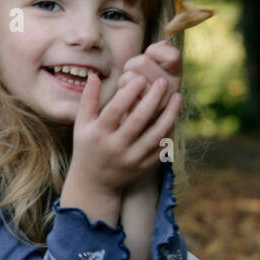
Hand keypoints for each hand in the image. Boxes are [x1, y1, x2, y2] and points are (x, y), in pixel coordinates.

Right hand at [70, 72, 181, 194]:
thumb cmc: (87, 146)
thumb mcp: (82, 125)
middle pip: (138, 120)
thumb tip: (94, 75)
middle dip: (152, 99)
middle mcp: (115, 148)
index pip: (115, 110)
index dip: (128, 93)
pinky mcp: (144, 166)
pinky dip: (170, 131)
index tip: (140, 78)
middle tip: (162, 81)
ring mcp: (131, 158)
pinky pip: (161, 147)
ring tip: (177, 97)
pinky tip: (174, 116)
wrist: (94, 183)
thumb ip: (88, 100)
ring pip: (155, 135)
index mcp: (98, 134)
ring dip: (169, 115)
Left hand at [116, 40, 181, 113]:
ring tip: (130, 86)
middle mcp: (172, 90)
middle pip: (143, 61)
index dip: (156, 50)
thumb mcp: (155, 68)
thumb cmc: (143, 88)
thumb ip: (161, 53)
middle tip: (134, 75)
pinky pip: (126, 88)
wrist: (135, 122)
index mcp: (177, 76)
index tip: (150, 57)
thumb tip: (166, 41)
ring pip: (132, 75)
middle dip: (133, 63)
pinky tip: (125, 95)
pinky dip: (122, 87)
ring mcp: (157, 104)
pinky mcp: (141, 113)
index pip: (173, 55)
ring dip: (126, 76)